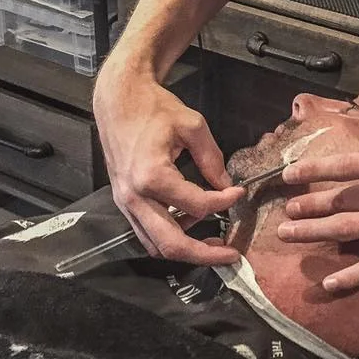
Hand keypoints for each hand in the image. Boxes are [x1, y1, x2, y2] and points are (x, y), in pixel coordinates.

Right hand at [93, 65, 243, 265]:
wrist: (118, 101)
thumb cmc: (154, 109)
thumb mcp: (192, 126)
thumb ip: (211, 159)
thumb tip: (225, 185)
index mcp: (152, 176)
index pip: (197, 205)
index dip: (224, 202)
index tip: (239, 192)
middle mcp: (135, 197)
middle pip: (171, 244)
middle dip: (205, 256)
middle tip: (231, 256)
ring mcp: (126, 204)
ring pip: (156, 245)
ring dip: (186, 250)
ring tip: (215, 244)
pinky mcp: (124, 203)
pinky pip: (147, 232)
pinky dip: (170, 236)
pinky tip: (191, 222)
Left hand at [278, 90, 358, 291]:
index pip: (348, 165)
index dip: (315, 170)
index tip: (290, 175)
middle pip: (342, 199)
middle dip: (310, 205)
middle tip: (285, 212)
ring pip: (349, 230)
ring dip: (316, 233)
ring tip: (289, 236)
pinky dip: (352, 277)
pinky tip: (330, 284)